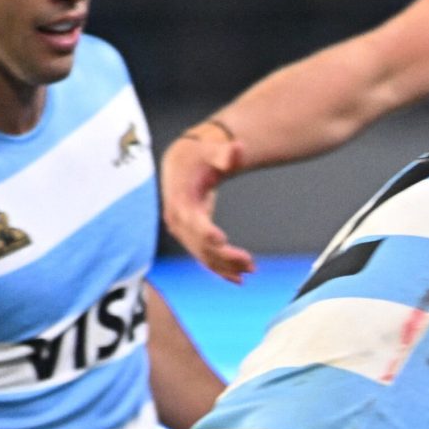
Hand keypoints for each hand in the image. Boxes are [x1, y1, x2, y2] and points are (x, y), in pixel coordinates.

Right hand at [160, 128, 255, 281]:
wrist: (182, 163)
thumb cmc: (199, 156)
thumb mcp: (211, 150)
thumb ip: (225, 153)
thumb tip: (238, 148)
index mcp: (181, 199)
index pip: (191, 220)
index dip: (204, 231)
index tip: (221, 240)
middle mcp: (178, 219)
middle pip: (199, 244)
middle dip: (223, 256)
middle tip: (250, 264)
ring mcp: (182, 231)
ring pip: (202, 255)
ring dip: (225, 266)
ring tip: (250, 270)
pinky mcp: (190, 237)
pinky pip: (203, 258)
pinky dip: (218, 270)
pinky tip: (237, 279)